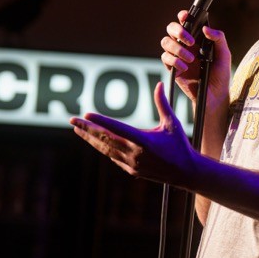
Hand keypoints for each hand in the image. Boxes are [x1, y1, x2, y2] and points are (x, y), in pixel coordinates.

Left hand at [69, 82, 197, 186]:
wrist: (185, 172)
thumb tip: (158, 84)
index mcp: (144, 141)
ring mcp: (131, 164)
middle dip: (87, 129)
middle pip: (105, 139)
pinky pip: (113, 157)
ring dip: (91, 139)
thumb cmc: (179, 146)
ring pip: (105, 149)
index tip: (86, 114)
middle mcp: (135, 153)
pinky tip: (96, 141)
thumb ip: (162, 104)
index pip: (116, 128)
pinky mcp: (131, 170)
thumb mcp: (172, 123)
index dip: (100, 121)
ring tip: (78, 130)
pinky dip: (103, 148)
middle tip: (73, 120)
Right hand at [160, 10, 231, 113]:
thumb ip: (219, 39)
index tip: (185, 16)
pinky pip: (165, 58)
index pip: (186, 22)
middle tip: (190, 41)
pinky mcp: (172, 68)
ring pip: (166, 42)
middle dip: (178, 31)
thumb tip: (205, 28)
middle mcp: (185, 44)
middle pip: (171, 29)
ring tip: (191, 59)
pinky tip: (185, 68)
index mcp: (197, 38)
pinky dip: (174, 61)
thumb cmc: (220, 74)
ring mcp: (177, 56)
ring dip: (177, 48)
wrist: (214, 95)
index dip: (183, 16)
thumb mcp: (225, 55)